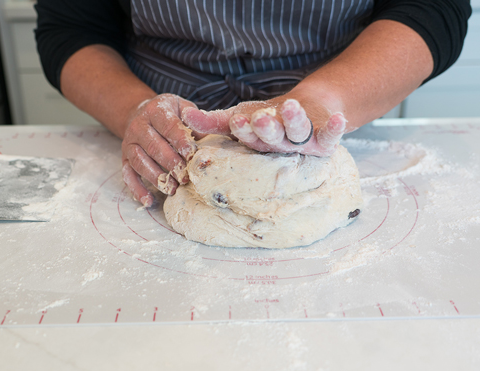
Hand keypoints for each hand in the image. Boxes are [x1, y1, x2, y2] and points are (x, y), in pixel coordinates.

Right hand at [121, 94, 198, 207]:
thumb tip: (206, 138)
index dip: (180, 141)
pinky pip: (128, 175)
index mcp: (155, 111)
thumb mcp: (183, 109)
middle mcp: (138, 126)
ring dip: (156, 177)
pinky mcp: (124, 158)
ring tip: (172, 189)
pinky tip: (149, 201)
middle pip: (153, 146)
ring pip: (140, 162)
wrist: (141, 114)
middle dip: (170, 163)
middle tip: (185, 177)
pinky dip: (137, 189)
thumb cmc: (170, 114)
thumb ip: (194, 122)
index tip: (192, 155)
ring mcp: (129, 143)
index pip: (168, 126)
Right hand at [182, 97, 345, 156]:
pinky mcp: (324, 141)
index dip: (245, 129)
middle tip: (262, 118)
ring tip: (291, 107)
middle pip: (272, 137)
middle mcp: (278, 145)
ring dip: (295, 121)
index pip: (248, 136)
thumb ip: (213, 120)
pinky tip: (339, 118)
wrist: (305, 113)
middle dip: (267, 128)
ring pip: (297, 134)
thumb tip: (185, 116)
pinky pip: (330, 137)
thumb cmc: (266, 119)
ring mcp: (302, 143)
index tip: (240, 120)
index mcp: (257, 142)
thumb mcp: (239, 117)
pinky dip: (335, 129)